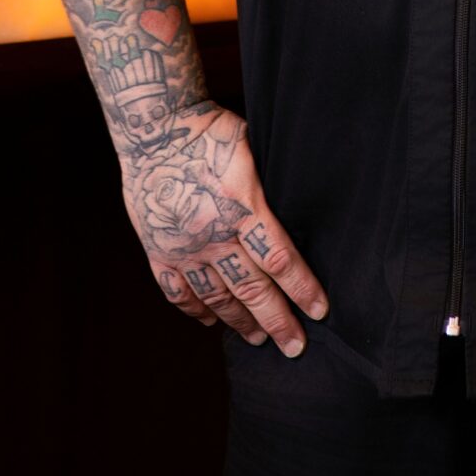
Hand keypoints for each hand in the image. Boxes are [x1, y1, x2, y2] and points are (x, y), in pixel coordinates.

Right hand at [117, 102, 328, 354]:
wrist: (154, 128)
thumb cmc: (211, 130)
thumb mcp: (253, 148)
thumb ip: (270, 187)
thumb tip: (300, 209)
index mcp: (243, 207)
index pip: (280, 260)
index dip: (302, 289)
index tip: (320, 311)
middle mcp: (213, 234)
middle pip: (252, 289)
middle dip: (278, 321)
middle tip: (296, 347)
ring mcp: (184, 247)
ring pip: (217, 297)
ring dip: (240, 322)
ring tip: (259, 339)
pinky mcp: (158, 250)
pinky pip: (178, 292)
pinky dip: (196, 311)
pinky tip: (210, 322)